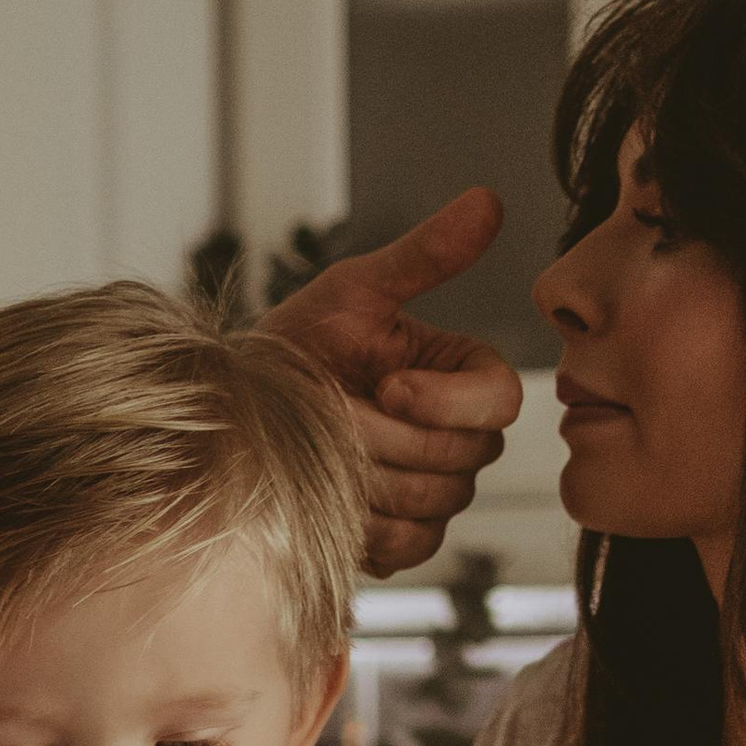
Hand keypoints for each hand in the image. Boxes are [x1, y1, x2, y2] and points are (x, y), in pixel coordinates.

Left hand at [263, 190, 523, 574]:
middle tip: (333, 413)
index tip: (385, 384)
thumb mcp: (354, 290)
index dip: (445, 401)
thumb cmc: (301, 343)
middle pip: (466, 457)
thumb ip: (423, 255)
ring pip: (434, 502)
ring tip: (323, 447)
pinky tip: (330, 492)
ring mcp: (437, 493)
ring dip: (368, 475)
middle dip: (388, 435)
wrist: (244, 413)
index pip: (501, 401)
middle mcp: (463, 437)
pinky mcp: (406, 539)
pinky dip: (366, 523)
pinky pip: (410, 544)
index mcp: (466, 375)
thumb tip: (486, 201)